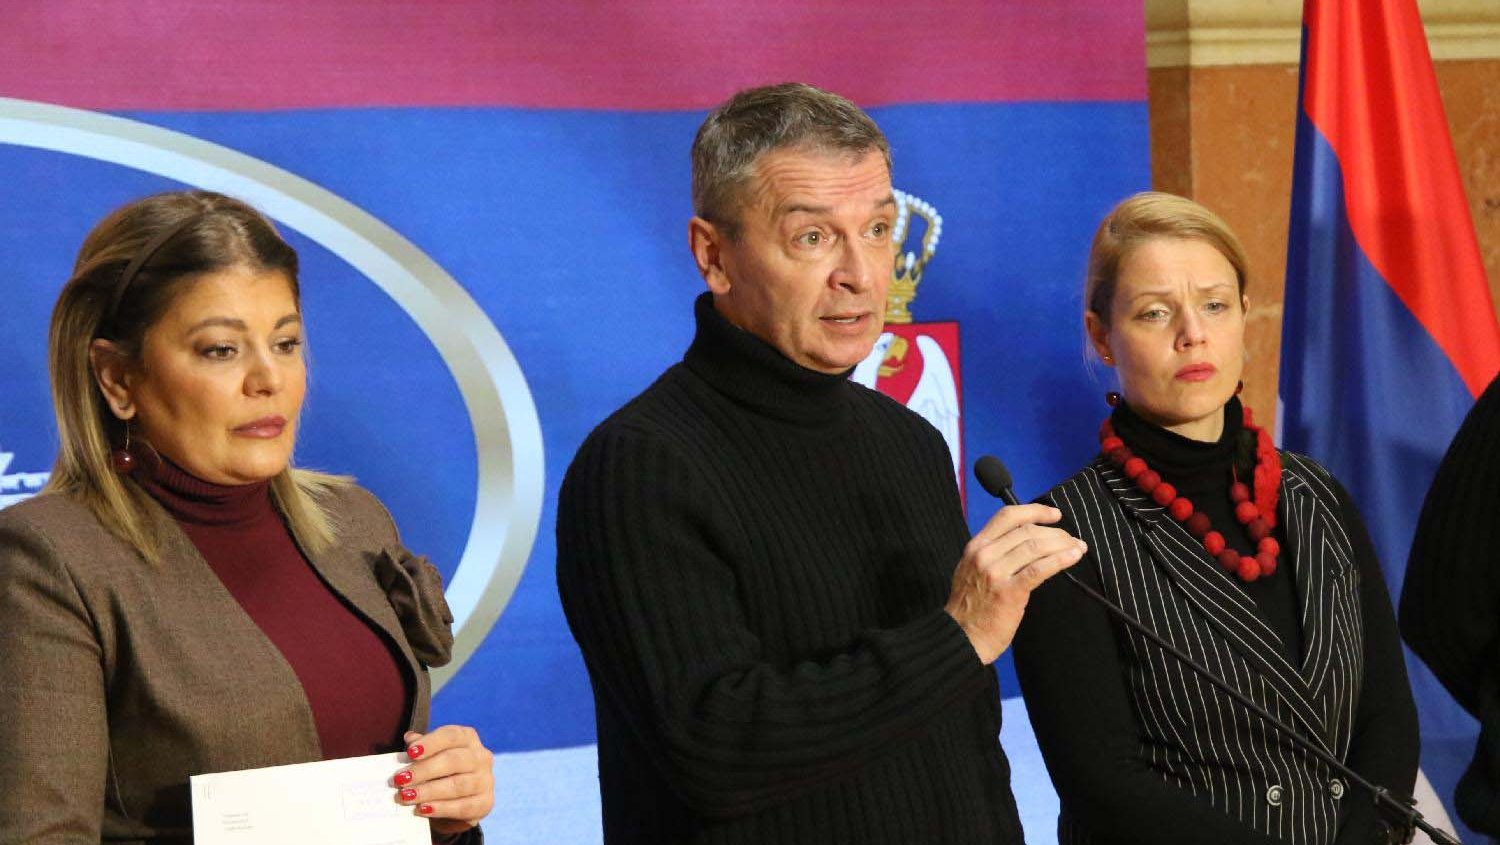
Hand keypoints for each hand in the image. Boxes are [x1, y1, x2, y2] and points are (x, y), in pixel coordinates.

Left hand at [393, 725, 494, 834]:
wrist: (459, 801)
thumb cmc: (442, 771)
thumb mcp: (431, 755)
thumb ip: (422, 747)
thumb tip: (410, 739)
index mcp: (468, 738)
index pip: (451, 735)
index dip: (431, 743)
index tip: (410, 752)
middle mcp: (481, 757)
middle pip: (453, 760)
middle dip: (424, 770)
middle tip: (400, 779)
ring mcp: (485, 780)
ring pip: (458, 785)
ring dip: (429, 791)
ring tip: (406, 796)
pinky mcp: (485, 803)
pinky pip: (463, 806)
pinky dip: (441, 808)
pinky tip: (423, 809)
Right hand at [945, 503, 1085, 663]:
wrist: (960, 637)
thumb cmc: (970, 607)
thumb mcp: (972, 570)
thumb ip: (994, 554)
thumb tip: (1027, 544)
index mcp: (976, 546)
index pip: (1007, 516)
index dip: (1035, 511)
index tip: (1054, 514)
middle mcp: (985, 555)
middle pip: (1027, 530)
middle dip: (1055, 532)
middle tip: (1071, 539)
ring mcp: (996, 573)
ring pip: (1036, 546)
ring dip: (1062, 544)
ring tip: (1077, 548)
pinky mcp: (1009, 592)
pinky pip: (1040, 568)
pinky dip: (1060, 560)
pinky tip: (1073, 557)